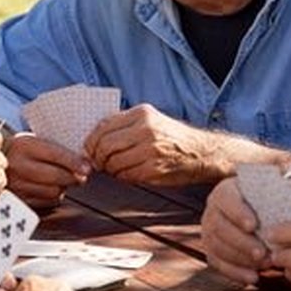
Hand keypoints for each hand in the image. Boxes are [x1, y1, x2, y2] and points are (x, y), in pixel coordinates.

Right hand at [5, 133, 90, 208]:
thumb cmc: (23, 150)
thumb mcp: (36, 141)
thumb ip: (59, 150)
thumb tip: (85, 165)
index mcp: (25, 145)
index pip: (56, 155)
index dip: (75, 163)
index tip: (88, 168)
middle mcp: (18, 165)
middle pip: (56, 177)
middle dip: (73, 177)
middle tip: (80, 175)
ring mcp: (16, 184)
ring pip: (53, 192)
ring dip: (63, 187)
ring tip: (61, 180)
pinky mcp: (18, 199)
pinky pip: (45, 202)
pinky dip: (53, 197)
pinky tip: (50, 188)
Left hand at [83, 104, 221, 184]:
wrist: (202, 152)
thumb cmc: (173, 138)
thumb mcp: (151, 120)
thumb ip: (125, 125)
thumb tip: (95, 137)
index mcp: (142, 114)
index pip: (104, 126)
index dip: (91, 141)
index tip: (88, 149)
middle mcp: (146, 129)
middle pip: (105, 145)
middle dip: (98, 157)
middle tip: (99, 162)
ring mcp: (150, 150)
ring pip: (113, 162)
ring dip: (110, 169)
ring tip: (116, 168)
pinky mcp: (154, 169)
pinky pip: (126, 175)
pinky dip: (122, 176)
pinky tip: (128, 173)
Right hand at [201, 178, 270, 284]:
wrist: (260, 216)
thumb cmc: (269, 203)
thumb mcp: (272, 191)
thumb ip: (277, 189)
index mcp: (225, 192)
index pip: (226, 200)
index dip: (237, 213)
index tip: (253, 225)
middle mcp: (212, 211)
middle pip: (219, 227)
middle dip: (241, 242)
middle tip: (262, 253)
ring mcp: (209, 232)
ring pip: (217, 247)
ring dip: (241, 259)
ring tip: (265, 265)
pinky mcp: (211, 251)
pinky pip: (218, 264)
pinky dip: (235, 273)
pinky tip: (253, 278)